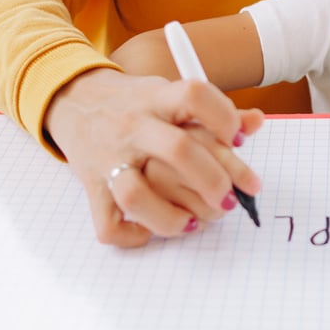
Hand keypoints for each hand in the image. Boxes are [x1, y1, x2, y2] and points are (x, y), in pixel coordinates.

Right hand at [44, 67, 263, 247]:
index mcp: (157, 99)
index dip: (224, 117)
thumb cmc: (134, 102)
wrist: (74, 99)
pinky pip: (107, 222)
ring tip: (195, 221)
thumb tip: (255, 122)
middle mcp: (134, 127)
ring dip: (172, 216)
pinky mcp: (93, 187)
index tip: (239, 138)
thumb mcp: (170, 94)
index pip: (194, 96)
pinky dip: (132, 235)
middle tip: (231, 197)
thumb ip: (213, 110)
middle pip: (177, 151)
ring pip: (135, 194)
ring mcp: (111, 159)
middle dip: (212, 179)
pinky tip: (152, 230)